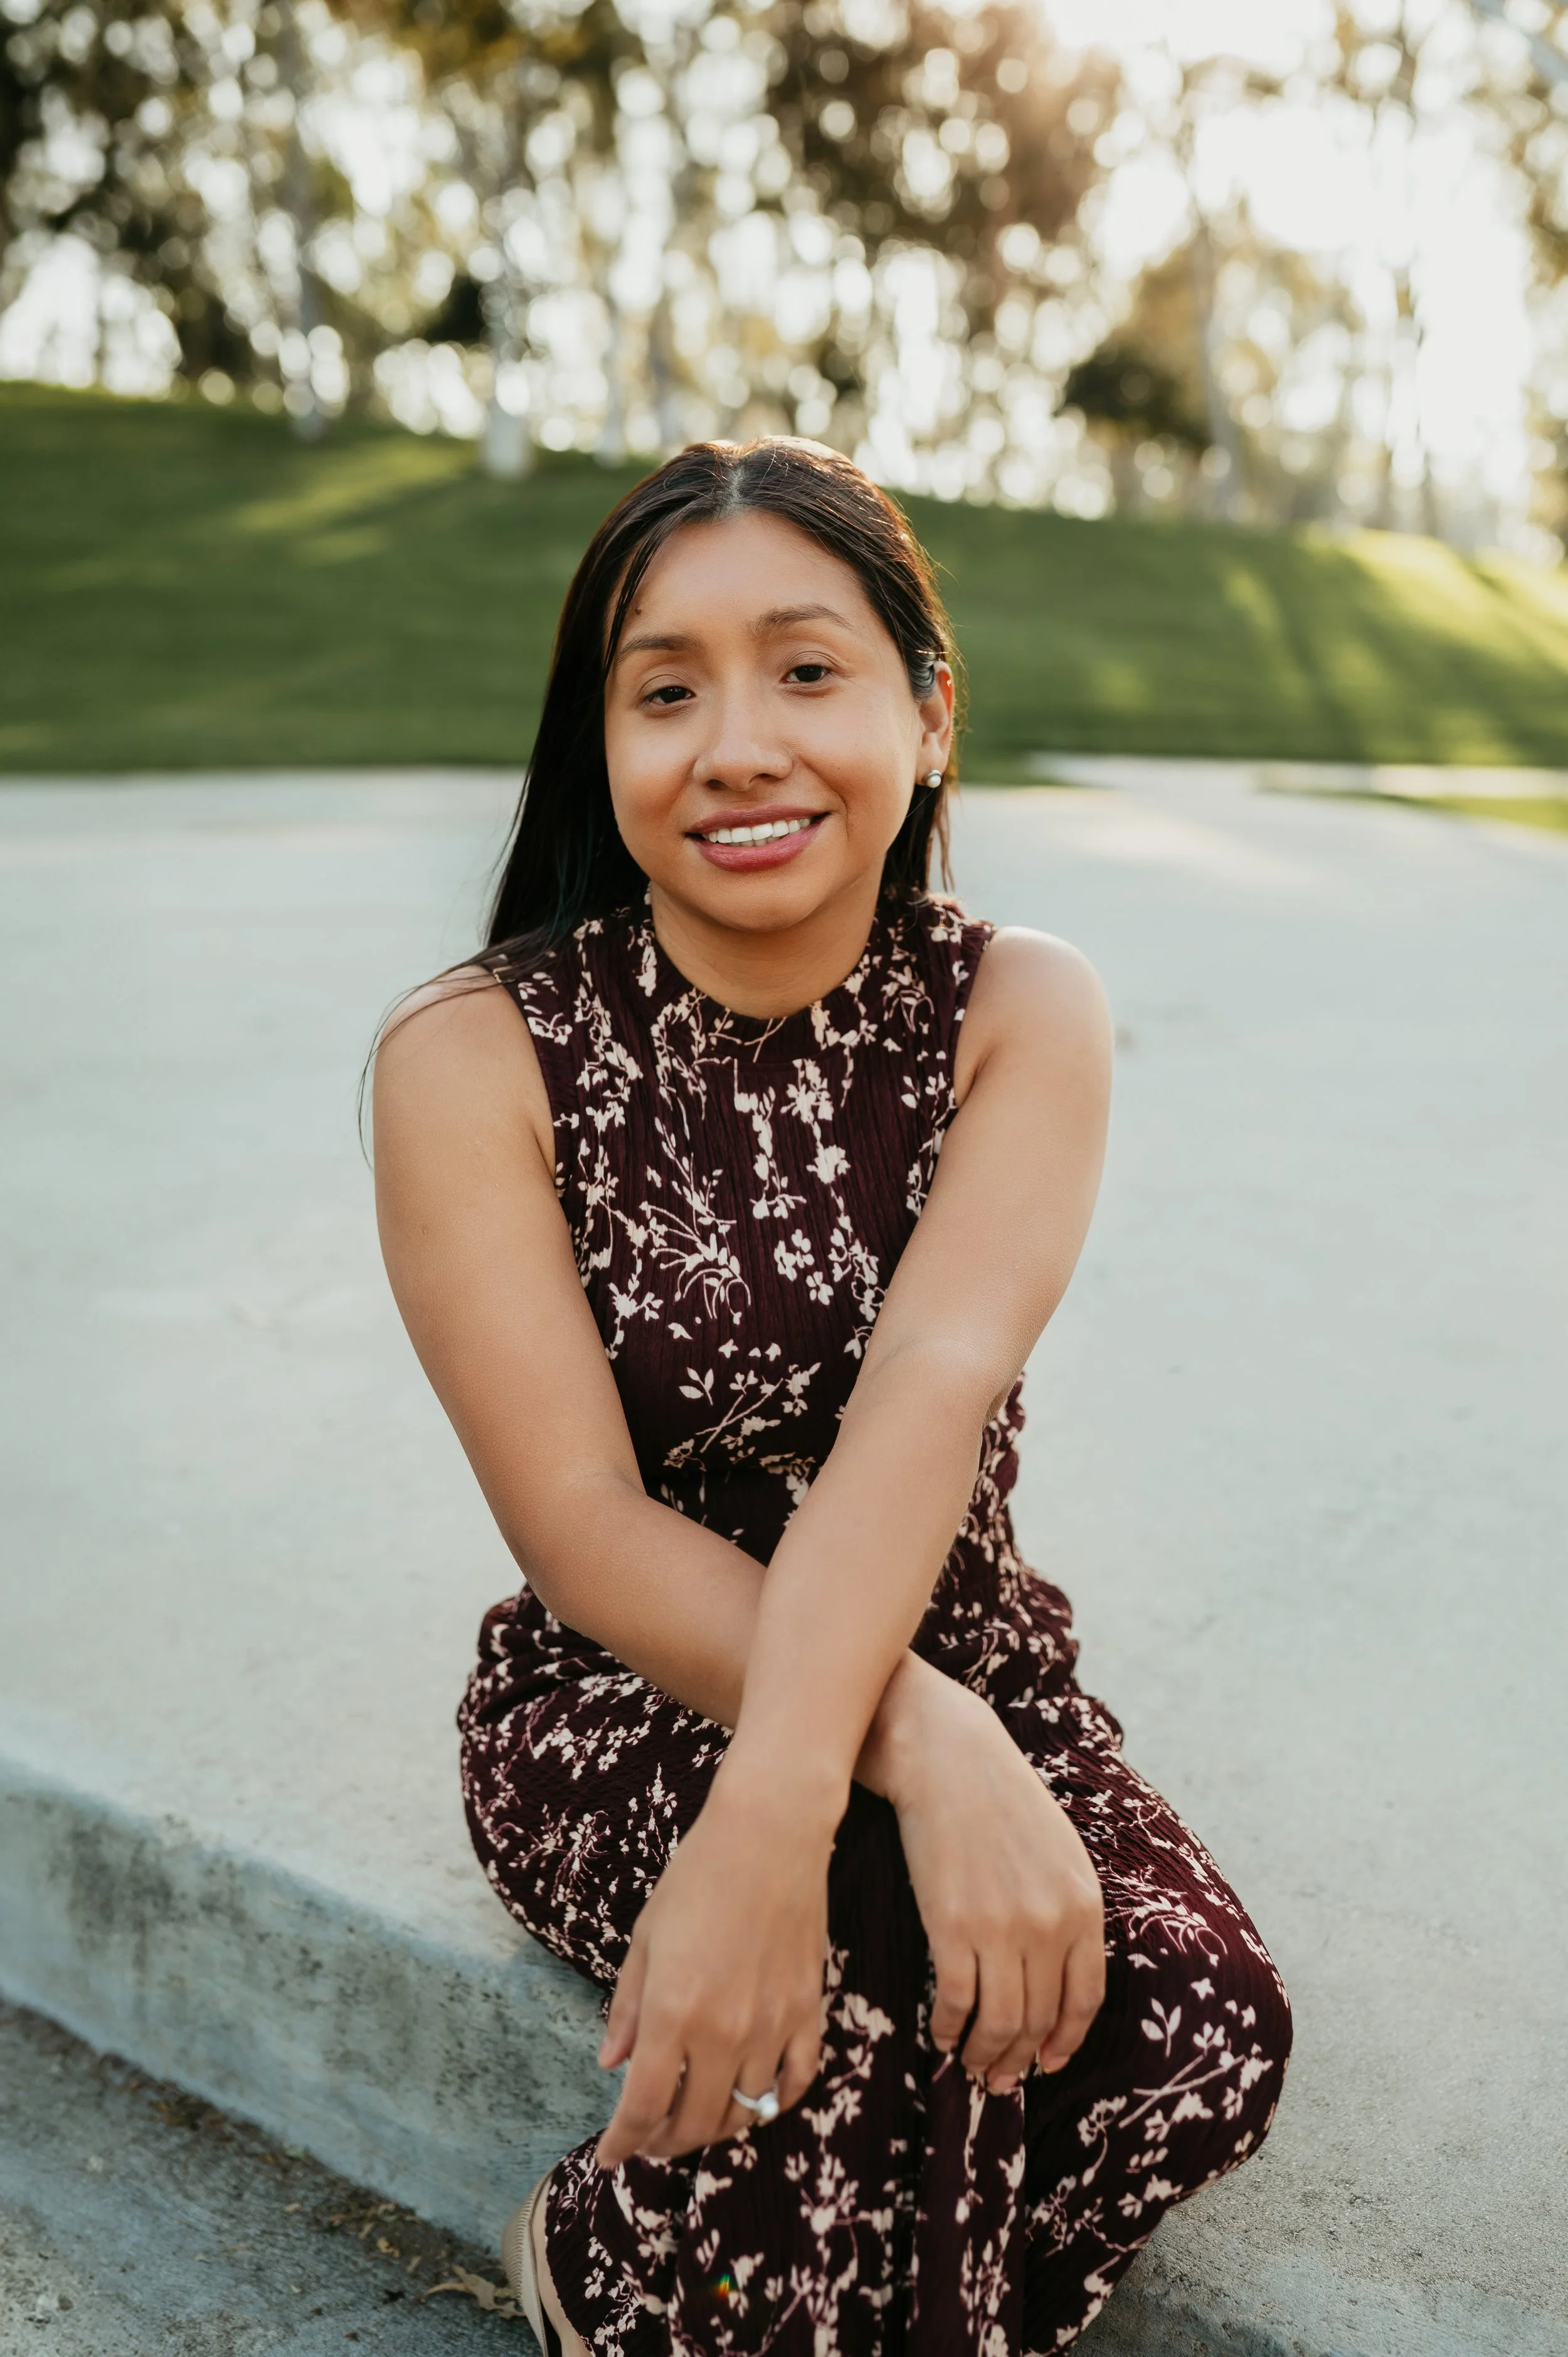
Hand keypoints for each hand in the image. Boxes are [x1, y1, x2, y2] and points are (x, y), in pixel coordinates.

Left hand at [594, 1770, 834, 2167]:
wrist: (770, 1835)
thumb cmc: (698, 1876)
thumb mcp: (646, 1938)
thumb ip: (630, 2008)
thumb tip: (612, 2064)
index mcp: (673, 2013)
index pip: (643, 2108)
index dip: (623, 2144)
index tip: (610, 2158)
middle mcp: (724, 2033)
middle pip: (693, 2122)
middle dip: (664, 2143)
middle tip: (648, 2140)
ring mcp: (773, 2027)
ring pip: (744, 2113)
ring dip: (713, 2128)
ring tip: (693, 2119)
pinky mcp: (809, 2013)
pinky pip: (795, 2083)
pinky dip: (772, 2105)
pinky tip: (753, 2101)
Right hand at [867, 1660, 1104, 2093]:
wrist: (948, 1758)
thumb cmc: (1002, 1801)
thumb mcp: (1060, 1852)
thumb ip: (1068, 1911)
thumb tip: (1055, 1978)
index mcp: (1084, 1905)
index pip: (1085, 2000)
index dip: (1065, 2041)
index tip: (1046, 2063)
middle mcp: (1050, 1924)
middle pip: (1040, 2019)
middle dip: (1020, 2061)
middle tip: (1001, 2080)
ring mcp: (1001, 1928)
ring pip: (1000, 2023)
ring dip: (985, 2055)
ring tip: (971, 2064)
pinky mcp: (952, 1926)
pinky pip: (956, 2001)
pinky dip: (949, 2029)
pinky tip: (942, 2034)